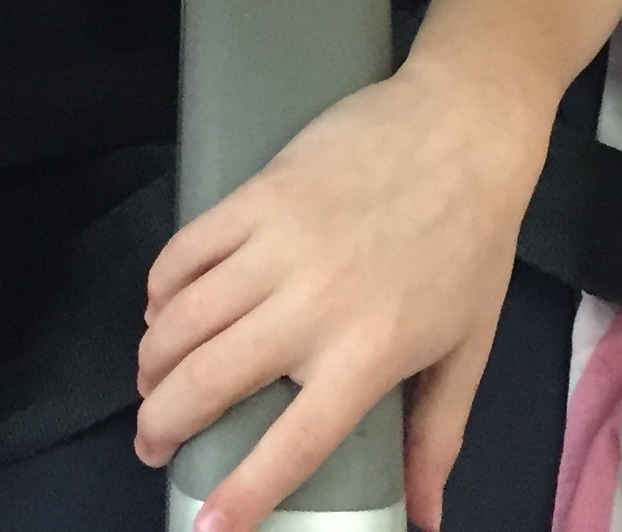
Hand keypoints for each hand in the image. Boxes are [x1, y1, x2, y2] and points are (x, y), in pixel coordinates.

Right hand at [133, 64, 543, 531]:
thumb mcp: (467, 349)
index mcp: (368, 357)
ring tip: (150, 382)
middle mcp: (314, 308)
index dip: (241, 495)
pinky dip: (159, 288)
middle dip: (162, 424)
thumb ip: (437, 438)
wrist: (462, 129)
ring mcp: (279, 247)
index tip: (204, 527)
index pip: (290, 445)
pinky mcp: (257, 196)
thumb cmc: (471, 242)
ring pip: (182, 318)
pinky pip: (185, 251)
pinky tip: (159, 309)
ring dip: (152, 360)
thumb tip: (424, 517)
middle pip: (209, 382)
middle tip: (153, 443)